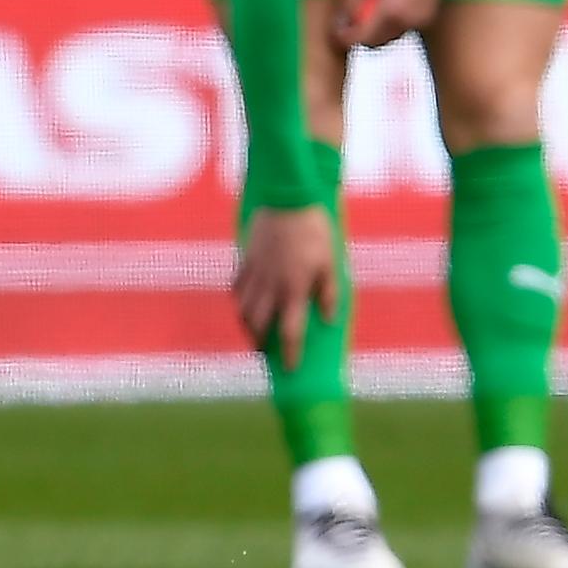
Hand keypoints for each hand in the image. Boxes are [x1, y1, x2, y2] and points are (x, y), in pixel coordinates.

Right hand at [234, 206, 339, 369]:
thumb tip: (328, 320)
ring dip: (246, 324)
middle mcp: (270, 286)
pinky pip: (237, 285)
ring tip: (252, 331)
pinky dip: (239, 298)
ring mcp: (254, 272)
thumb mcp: (330, 263)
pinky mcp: (245, 257)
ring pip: (242, 308)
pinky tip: (244, 301)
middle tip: (264, 352)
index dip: (289, 355)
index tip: (288, 370)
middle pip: (258, 325)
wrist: (287, 198)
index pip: (290, 332)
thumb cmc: (314, 231)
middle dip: (259, 343)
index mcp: (293, 290)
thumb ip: (328, 294)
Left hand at [333, 0, 447, 51]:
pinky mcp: (428, 16)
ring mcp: (421, 20)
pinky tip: (385, 6)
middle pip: (378, 41)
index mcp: (392, 9)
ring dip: (376, 30)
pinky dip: (391, 24)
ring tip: (366, 11)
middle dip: (361, 35)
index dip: (347, 38)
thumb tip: (342, 18)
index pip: (364, 37)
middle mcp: (408, 20)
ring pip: (391, 36)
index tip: (336, 32)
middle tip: (348, 21)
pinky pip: (404, 27)